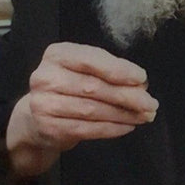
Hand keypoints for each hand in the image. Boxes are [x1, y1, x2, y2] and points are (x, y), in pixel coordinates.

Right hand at [5, 42, 157, 178]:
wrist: (33, 118)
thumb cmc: (66, 88)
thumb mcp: (83, 70)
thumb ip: (108, 72)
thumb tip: (140, 85)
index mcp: (56, 55)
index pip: (90, 60)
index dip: (118, 69)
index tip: (141, 78)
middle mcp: (45, 77)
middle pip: (93, 87)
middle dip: (127, 96)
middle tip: (150, 104)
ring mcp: (43, 104)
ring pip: (92, 110)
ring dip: (123, 114)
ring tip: (143, 116)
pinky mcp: (48, 128)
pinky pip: (86, 129)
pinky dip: (111, 128)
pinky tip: (127, 126)